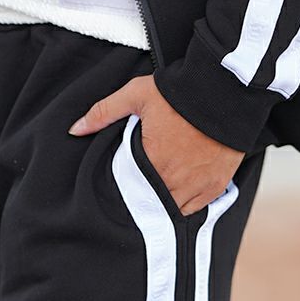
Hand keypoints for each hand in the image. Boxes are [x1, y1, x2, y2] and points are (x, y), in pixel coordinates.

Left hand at [68, 75, 244, 215]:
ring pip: (176, 210)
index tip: (124, 188)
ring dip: (166, 204)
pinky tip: (181, 191)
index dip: (127, 193)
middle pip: (153, 204)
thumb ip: (103, 113)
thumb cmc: (178, 92)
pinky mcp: (217, 184)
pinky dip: (189, 203)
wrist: (224, 90)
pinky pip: (199, 206)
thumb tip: (74, 129)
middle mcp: (175, 180)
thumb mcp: (135, 96)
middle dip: (146, 201)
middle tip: (139, 193)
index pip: (131, 193)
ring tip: (159, 193)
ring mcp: (198, 185)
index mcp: (152, 163)